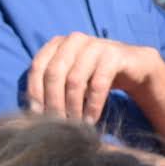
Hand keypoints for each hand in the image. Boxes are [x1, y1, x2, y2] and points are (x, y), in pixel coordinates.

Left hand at [27, 33, 158, 122]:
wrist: (133, 67)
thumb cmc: (95, 76)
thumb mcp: (71, 78)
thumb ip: (52, 87)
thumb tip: (31, 113)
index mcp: (58, 43)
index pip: (37, 67)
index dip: (35, 92)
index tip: (38, 116)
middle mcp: (74, 40)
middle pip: (54, 73)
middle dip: (53, 102)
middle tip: (57, 125)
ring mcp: (95, 44)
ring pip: (74, 80)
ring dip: (73, 107)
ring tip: (74, 126)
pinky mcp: (114, 55)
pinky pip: (98, 84)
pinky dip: (92, 106)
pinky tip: (91, 119)